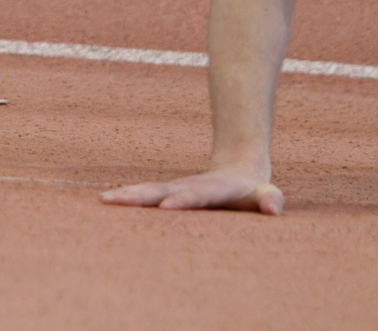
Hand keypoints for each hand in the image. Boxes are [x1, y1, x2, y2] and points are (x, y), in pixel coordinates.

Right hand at [102, 167, 283, 214]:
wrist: (237, 169)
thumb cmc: (254, 191)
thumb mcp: (266, 195)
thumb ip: (270, 200)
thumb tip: (273, 208)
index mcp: (212, 190)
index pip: (196, 196)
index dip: (182, 200)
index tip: (166, 207)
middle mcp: (188, 187)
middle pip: (160, 190)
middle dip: (139, 196)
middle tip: (115, 199)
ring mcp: (175, 189)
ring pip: (148, 191)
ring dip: (126, 196)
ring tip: (104, 200)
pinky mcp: (166, 194)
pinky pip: (144, 196)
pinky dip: (125, 199)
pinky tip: (106, 203)